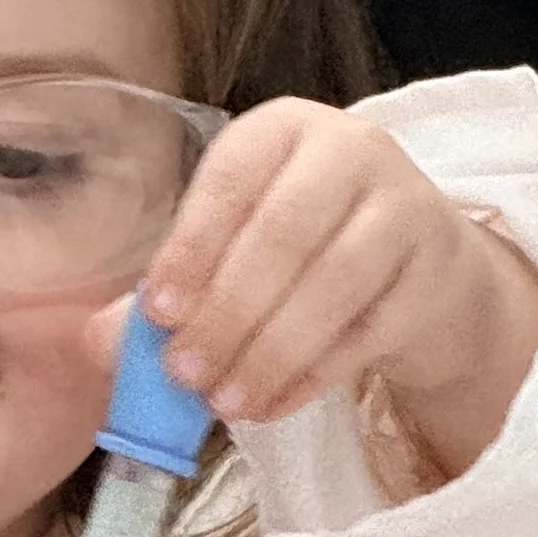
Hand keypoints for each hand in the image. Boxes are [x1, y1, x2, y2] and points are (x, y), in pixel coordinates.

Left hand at [138, 98, 537, 475]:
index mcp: (283, 129)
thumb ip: (170, 287)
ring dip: (269, 352)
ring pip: (333, 285)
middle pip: (283, 234)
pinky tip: (269, 407)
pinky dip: (312, 377)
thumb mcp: (235, 245)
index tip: (157, 312)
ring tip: (224, 401)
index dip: (192, 247)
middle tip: (184, 372)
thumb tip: (100, 344)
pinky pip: (369, 331)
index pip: (231, 179)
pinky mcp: (438, 272)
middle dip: (227, 312)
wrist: (419, 264)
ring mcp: (406, 208)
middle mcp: (351, 151)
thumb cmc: (303, 249)